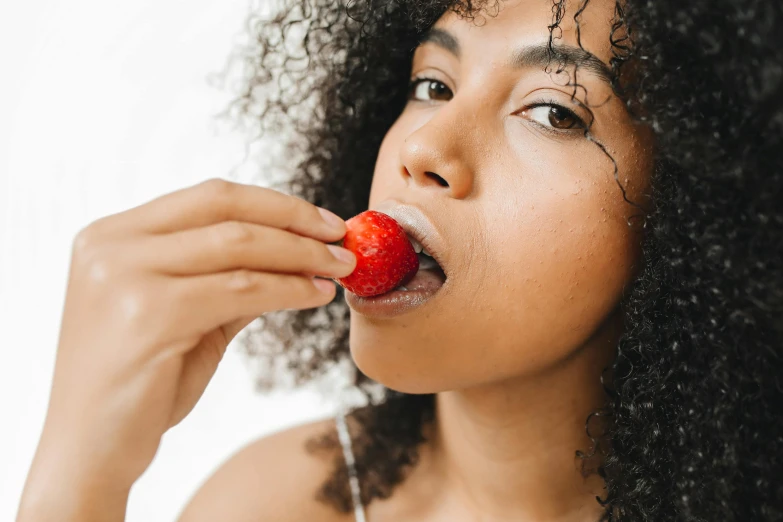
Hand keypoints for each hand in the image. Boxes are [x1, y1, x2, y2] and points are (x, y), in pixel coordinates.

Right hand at [18, 179, 354, 517]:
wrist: (89, 448)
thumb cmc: (138, 383)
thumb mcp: (185, 316)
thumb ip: (228, 278)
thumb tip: (298, 254)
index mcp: (113, 235)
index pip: (210, 196)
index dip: (275, 204)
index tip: (321, 220)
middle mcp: (112, 245)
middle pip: (226, 209)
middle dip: (295, 221)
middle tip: (341, 240)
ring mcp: (125, 276)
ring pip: (239, 245)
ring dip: (301, 256)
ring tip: (339, 270)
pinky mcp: (147, 314)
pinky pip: (240, 289)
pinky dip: (287, 288)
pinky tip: (314, 295)